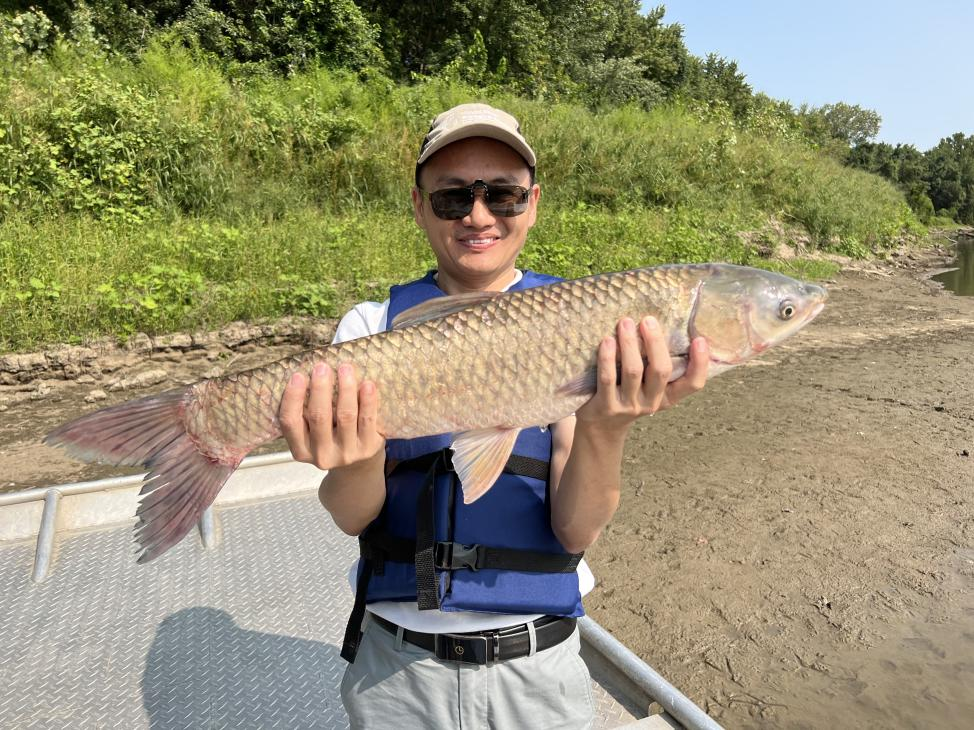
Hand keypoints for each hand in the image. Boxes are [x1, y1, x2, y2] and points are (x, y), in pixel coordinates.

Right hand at [279, 362, 385, 469]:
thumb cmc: (330, 437)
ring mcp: (347, 453)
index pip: (290, 422)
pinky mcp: (368, 447)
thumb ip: (304, 411)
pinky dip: (368, 401)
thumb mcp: (311, 432)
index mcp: (301, 450)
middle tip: (322, 367)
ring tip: (345, 368)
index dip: (292, 398)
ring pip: (345, 416)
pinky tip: (367, 384)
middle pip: (319, 417)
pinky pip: (367, 420)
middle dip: (320, 388)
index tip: (298, 375)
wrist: (358, 463)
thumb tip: (306, 373)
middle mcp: (322, 455)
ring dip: (345, 389)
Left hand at [575, 316, 709, 432]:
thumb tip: (661, 325)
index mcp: (669, 396)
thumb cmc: (628, 393)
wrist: (602, 426)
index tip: (700, 340)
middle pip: (661, 371)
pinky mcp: (607, 406)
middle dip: (655, 343)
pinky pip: (608, 379)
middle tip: (648, 320)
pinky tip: (607, 341)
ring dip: (629, 344)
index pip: (693, 384)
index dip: (700, 363)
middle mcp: (652, 402)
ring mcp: (630, 406)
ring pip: (633, 371)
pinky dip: (607, 358)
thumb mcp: (648, 385)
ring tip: (626, 323)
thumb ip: (656, 363)